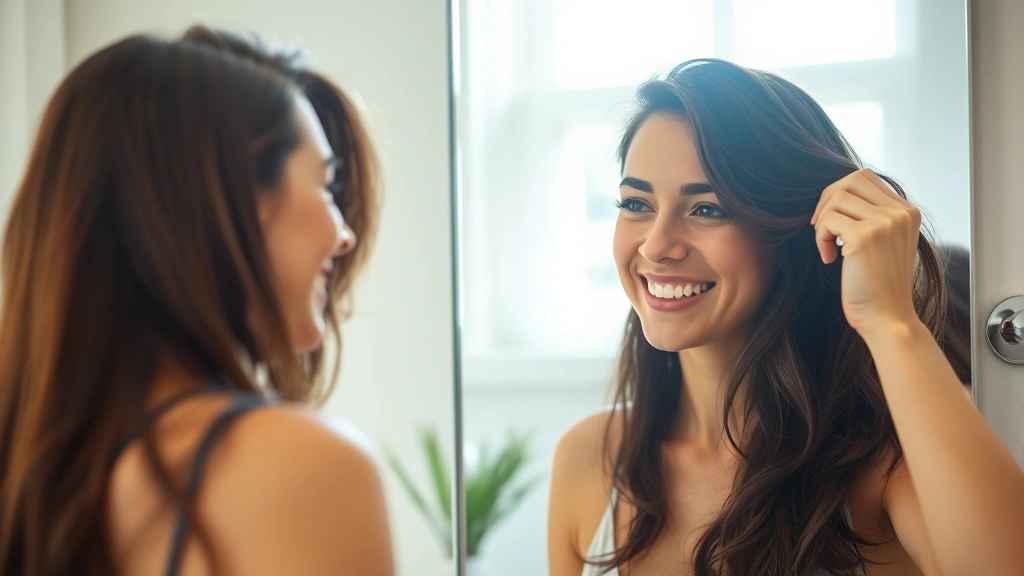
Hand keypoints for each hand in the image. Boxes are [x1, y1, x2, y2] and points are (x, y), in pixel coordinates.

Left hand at [811, 168, 921, 334]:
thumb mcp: (883, 244)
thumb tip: (837, 194)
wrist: (887, 319)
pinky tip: (828, 259)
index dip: (839, 194)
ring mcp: (885, 223)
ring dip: (822, 222)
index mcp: (908, 211)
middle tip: (820, 228)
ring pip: (837, 198)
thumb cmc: (878, 286)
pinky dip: (820, 238)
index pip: (865, 177)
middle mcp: (900, 212)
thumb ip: (872, 217)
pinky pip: (828, 221)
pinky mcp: (865, 236)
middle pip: (851, 179)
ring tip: (827, 248)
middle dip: (827, 200)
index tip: (830, 221)